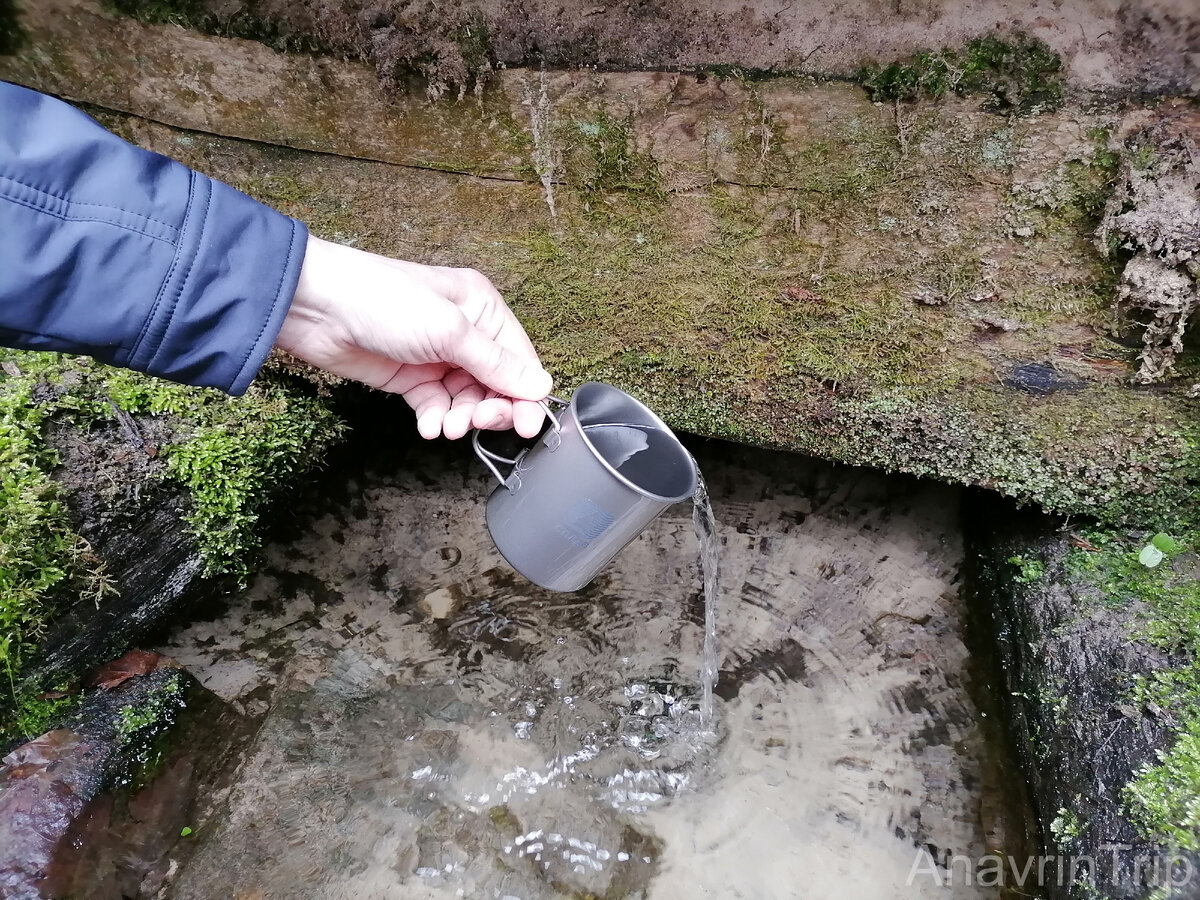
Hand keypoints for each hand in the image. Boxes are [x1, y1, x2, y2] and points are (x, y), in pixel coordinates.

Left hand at [277, 235, 550, 438]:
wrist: (317, 308)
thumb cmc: (383, 300)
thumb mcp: (450, 331)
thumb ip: (496, 364)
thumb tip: (540, 386)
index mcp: (482, 308)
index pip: (519, 358)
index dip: (526, 394)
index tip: (527, 426)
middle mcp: (464, 332)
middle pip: (497, 383)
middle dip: (492, 408)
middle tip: (480, 423)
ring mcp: (436, 356)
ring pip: (468, 399)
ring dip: (463, 417)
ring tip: (449, 426)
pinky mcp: (410, 377)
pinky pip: (438, 406)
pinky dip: (438, 419)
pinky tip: (430, 426)